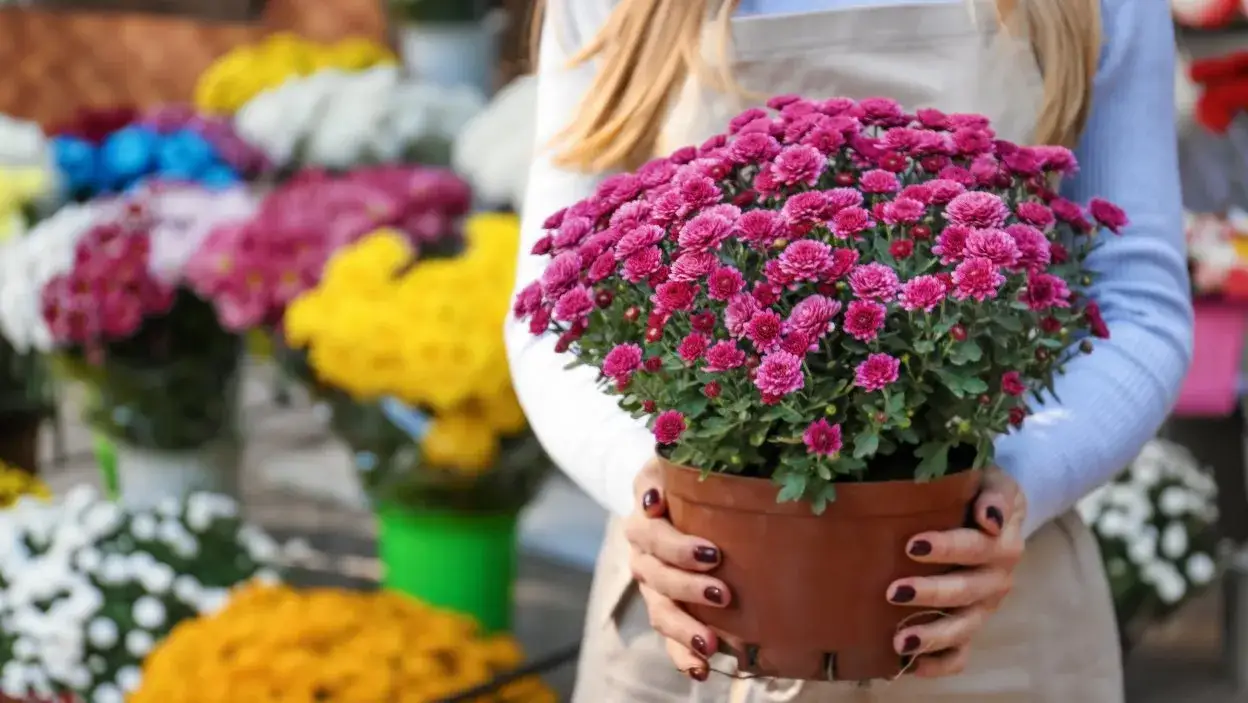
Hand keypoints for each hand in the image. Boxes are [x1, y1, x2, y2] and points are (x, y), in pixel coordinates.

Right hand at [624, 457, 729, 681]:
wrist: (661, 492)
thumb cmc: (680, 473)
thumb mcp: (674, 457)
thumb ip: (674, 465)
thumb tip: (664, 489)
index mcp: (643, 515)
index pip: (653, 533)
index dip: (678, 546)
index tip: (713, 553)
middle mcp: (641, 552)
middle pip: (656, 575)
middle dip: (688, 589)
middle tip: (723, 594)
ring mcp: (650, 582)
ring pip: (658, 610)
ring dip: (682, 629)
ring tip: (710, 645)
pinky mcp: (662, 604)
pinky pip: (664, 635)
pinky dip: (679, 655)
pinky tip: (700, 671)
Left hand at [887, 467, 1026, 676]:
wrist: (995, 512)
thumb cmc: (981, 490)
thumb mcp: (994, 480)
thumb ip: (994, 494)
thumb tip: (989, 517)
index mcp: (1002, 543)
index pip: (974, 547)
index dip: (946, 548)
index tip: (912, 545)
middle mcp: (996, 579)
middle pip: (966, 591)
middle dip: (930, 594)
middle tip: (893, 592)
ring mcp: (984, 605)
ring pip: (963, 627)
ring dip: (933, 635)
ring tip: (900, 641)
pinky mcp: (972, 623)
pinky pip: (962, 653)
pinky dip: (941, 664)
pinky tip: (913, 667)